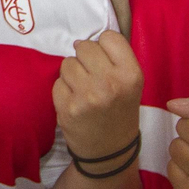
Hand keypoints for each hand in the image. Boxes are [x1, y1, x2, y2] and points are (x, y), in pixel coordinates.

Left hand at [53, 30, 142, 162]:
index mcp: (131, 74)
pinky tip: (75, 102)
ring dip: (72, 73)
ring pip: (67, 63)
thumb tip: (79, 42)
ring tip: (83, 90)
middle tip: (93, 77)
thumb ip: (113, 58)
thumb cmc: (120, 111)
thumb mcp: (130, 83)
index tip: (106, 62)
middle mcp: (110, 83)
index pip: (109, 37)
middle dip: (85, 59)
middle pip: (85, 47)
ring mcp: (87, 96)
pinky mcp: (67, 107)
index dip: (104, 47)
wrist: (109, 151)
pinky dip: (63, 90)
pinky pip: (57, 82)